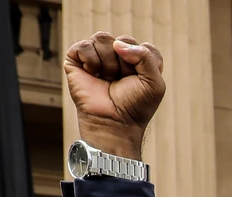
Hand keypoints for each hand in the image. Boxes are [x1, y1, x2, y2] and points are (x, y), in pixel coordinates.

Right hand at [63, 33, 164, 158]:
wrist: (115, 123)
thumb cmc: (135, 106)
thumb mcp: (154, 83)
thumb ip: (147, 56)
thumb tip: (117, 43)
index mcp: (137, 60)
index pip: (144, 46)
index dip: (143, 63)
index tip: (140, 81)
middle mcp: (117, 56)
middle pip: (123, 40)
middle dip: (125, 64)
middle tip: (122, 81)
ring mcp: (96, 57)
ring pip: (103, 38)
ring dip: (109, 63)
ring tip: (107, 79)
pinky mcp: (76, 60)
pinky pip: (84, 45)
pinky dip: (91, 61)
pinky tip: (93, 74)